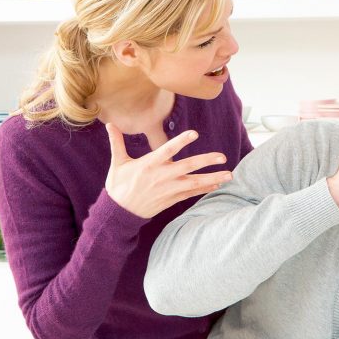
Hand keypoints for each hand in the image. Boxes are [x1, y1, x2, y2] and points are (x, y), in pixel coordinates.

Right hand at [105, 123, 232, 218]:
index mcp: (148, 164)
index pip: (167, 150)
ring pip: (194, 183)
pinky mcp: (172, 199)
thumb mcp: (117, 163)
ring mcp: (168, 189)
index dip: (180, 141)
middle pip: (187, 167)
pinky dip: (205, 189)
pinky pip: (192, 194)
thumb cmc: (118, 186)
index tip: (195, 133)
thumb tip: (109, 124)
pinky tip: (218, 184)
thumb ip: (117, 143)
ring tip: (229, 175)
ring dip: (213, 179)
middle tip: (222, 156)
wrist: (119, 213)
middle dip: (206, 161)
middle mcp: (161, 176)